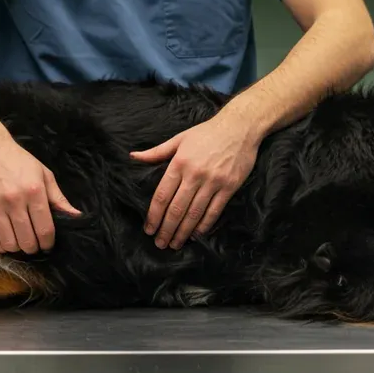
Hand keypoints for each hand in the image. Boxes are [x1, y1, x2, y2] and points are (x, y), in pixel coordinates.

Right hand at [0, 137, 80, 254]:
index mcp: (34, 191)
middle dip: (34, 248)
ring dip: (17, 248)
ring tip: (21, 243)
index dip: (48, 243)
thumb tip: (75, 216)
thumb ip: (59, 198)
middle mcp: (15, 200)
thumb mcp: (44, 174)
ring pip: (8, 241)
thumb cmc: (20, 160)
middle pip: (27, 239)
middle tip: (35, 245)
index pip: (44, 228)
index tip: (48, 245)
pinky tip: (5, 243)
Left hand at [130, 116, 260, 249]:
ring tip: (175, 244)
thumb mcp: (179, 138)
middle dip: (166, 229)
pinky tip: (195, 235)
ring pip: (194, 214)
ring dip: (183, 232)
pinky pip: (214, 211)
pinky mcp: (229, 187)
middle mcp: (195, 174)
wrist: (240, 127)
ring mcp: (213, 182)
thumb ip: (156, 152)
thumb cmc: (207, 133)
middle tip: (160, 244)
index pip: (162, 195)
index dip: (154, 216)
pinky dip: (204, 226)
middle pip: (176, 209)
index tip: (149, 229)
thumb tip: (133, 156)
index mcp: (179, 163)